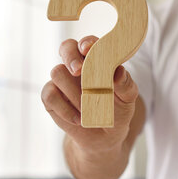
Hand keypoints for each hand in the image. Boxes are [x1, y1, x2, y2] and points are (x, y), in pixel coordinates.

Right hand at [41, 35, 138, 152]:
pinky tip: (79, 119)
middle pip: (66, 47)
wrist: (104, 136)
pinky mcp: (51, 97)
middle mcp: (77, 65)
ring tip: (89, 108)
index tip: (88, 49)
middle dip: (71, 56)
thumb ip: (125, 84)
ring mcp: (62, 80)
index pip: (90, 43)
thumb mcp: (127, 99)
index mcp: (97, 59)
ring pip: (58, 72)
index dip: (87, 43)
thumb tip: (119, 71)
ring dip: (74, 91)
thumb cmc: (117, 110)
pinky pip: (50, 95)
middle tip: (78, 70)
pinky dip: (65, 109)